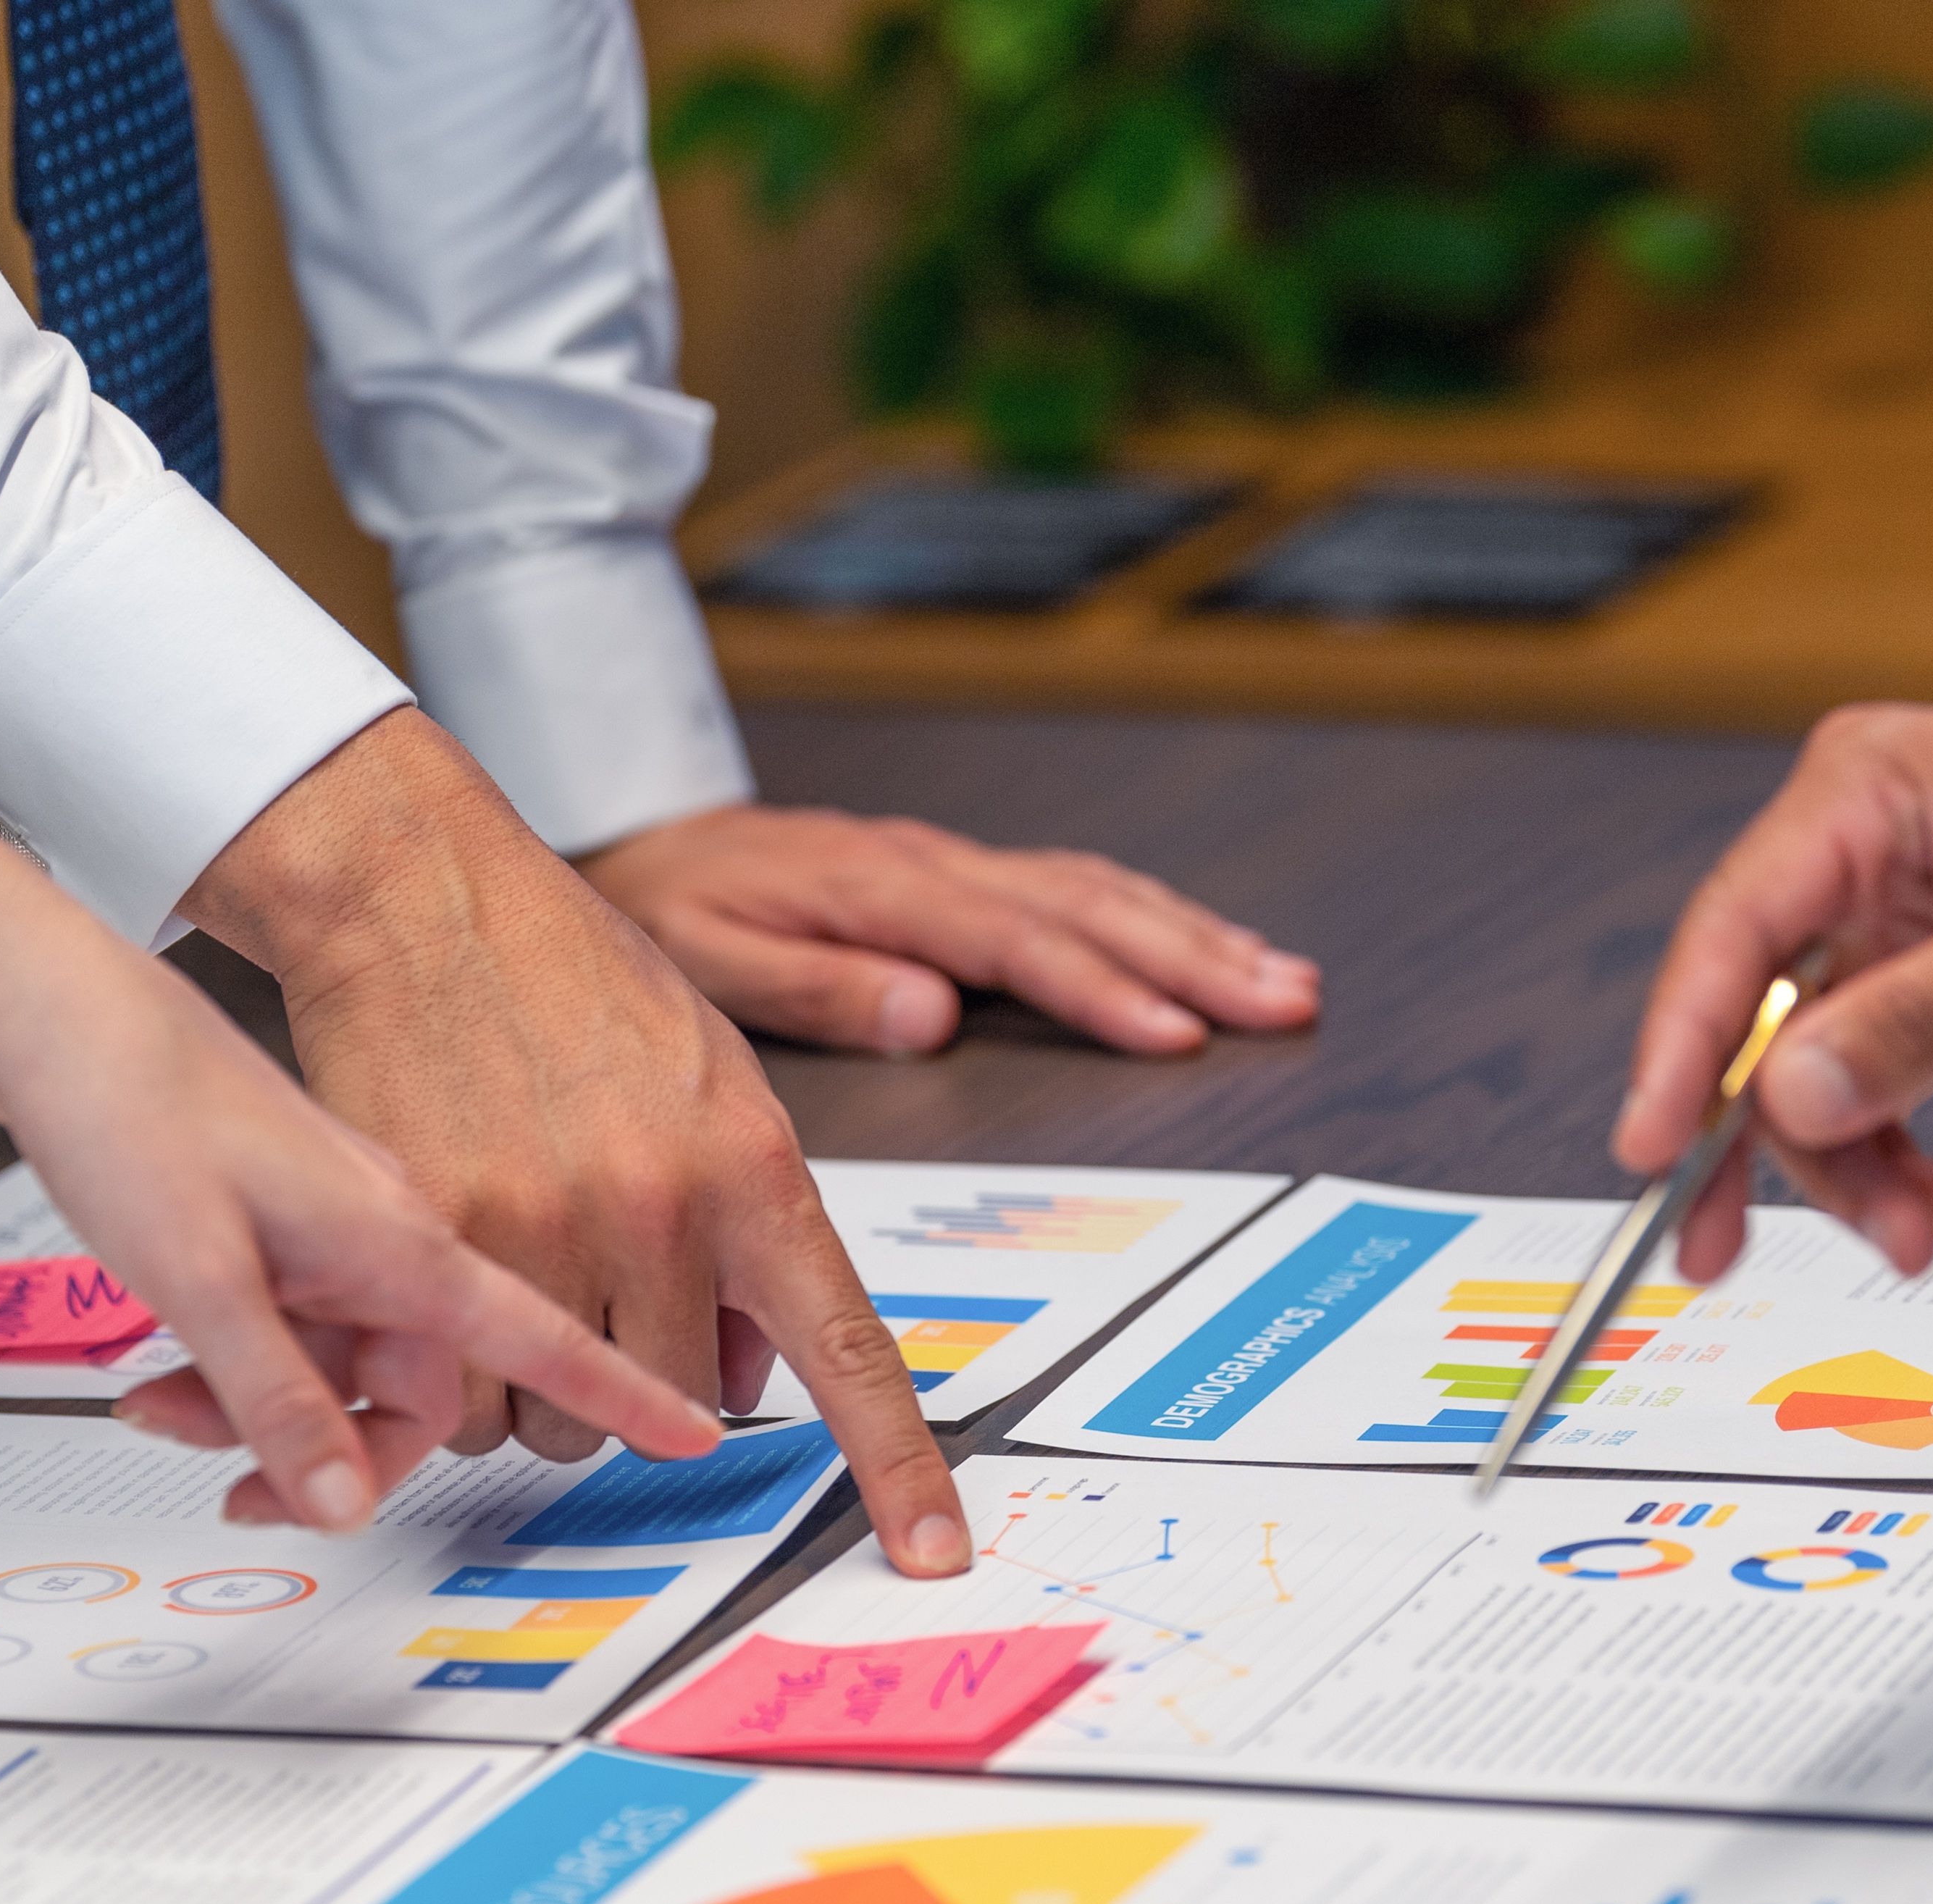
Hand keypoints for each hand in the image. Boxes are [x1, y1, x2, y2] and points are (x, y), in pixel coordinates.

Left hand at [0, 693, 719, 1533]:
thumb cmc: (130, 1095)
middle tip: (235, 1484)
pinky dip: (244, 1363)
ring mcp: (346, 1225)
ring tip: (163, 1401)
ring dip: (269, 1409)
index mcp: (407, 1236)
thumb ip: (280, 1397)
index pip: (546, 1335)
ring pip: (348, 1366)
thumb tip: (342, 1505)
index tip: (694, 1437)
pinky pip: (303, 1327)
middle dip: (332, 1450)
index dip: (626, 1392)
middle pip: (418, 1391)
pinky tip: (170, 1364)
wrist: (50, 998)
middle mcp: (396, 1232)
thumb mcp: (199, 1276)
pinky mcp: (293, 1220)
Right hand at [182, 714, 972, 1575]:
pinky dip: (460, 1370)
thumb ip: (751, 1225)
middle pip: (677, 1412)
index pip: (847, 1352)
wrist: (429, 897)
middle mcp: (662, 1210)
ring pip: (563, 1419)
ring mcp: (546, 1228)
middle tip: (604, 1285)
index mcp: (756, 1170)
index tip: (931, 1556)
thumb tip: (755, 1367)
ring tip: (524, 1265)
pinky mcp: (438, 1237)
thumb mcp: (716, 1085)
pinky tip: (458, 1278)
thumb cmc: (578, 983)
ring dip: (545, 1381)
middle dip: (644, 1378)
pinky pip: (467, 1390)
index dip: (896, 1467)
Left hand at [578, 800, 1318, 1057]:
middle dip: (1194, 958)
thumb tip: (931, 1015)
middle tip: (1283, 1004)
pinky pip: (1078, 887)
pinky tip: (1213, 948)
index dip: (1100, 990)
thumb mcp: (710, 957)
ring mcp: (957, 863)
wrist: (646, 839)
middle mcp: (933, 864)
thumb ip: (817, 989)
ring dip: (1197, 936)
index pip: (1013, 943)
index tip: (1174, 1036)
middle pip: (1086, 907)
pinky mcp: (965, 874)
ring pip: (1098, 890)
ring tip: (1285, 983)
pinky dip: (1156, 916)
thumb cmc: (674, 908)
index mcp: (878, 888)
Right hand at [1619, 503, 1932, 1281]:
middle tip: (1720, 1248)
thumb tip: (1793, 1093)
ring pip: (1813, 1079)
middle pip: (1755, 1024)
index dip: (1681, 1051)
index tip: (1651, 1151)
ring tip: (1917, 1234)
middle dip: (1763, 1144)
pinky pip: (1876, 1091)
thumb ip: (1925, 1017)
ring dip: (1850, 1172)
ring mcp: (1896, 929)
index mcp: (1863, 798)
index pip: (1732, 937)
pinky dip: (1899, 1160)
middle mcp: (1859, 859)